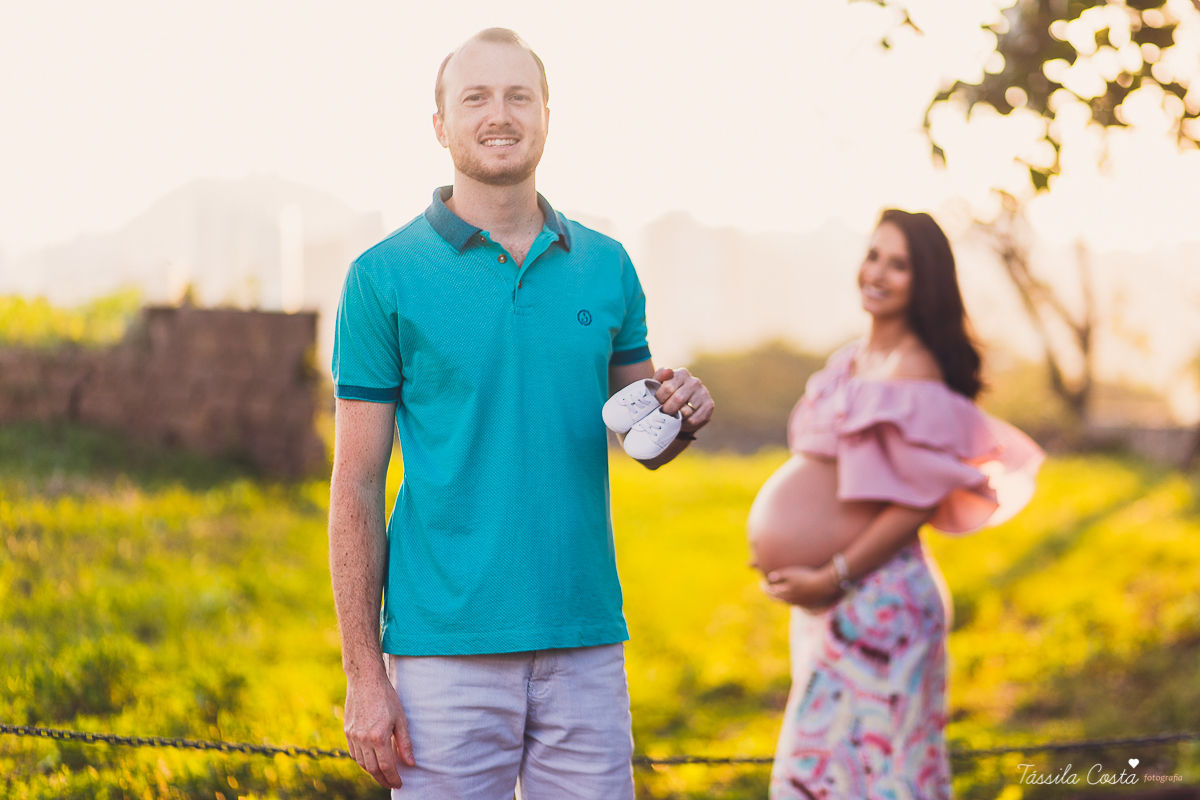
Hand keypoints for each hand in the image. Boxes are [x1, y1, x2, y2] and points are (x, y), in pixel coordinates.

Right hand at [344, 669, 414, 788]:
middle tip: (391, 783)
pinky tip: (371, 760)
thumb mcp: (401, 719)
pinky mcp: (347, 731)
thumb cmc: (386, 697)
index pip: (386, 767)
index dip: (393, 778)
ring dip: (372, 772)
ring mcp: (353, 736)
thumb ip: (405, 743)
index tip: (399, 783)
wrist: (365, 680)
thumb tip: (410, 763)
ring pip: (362, 763)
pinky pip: (354, 753)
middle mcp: (363, 739)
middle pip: (373, 769)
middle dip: (382, 779)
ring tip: (382, 774)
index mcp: (379, 737)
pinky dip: (363, 761)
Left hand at [653, 367, 712, 431]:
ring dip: (677, 417)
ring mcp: (703, 393)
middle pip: (678, 399)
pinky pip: (693, 419)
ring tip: (674, 415)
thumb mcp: (659, 384)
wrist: (683, 409)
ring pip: (687, 411)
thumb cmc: (667, 395)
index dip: (659, 398)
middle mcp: (695, 382)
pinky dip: (685, 423)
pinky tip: (684, 419)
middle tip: (663, 412)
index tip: (657, 403)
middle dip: (667, 409)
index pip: (668, 387)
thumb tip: (668, 371)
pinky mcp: (709, 406)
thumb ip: (660, 376)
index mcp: (682, 373)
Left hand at [762, 564, 839, 608]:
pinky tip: (792, 594)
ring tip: (778, 591)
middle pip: (776, 599)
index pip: (770, 593)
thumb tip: (769, 578)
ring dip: (779, 597)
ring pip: (785, 601)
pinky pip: (793, 602)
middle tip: (767, 587)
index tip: (762, 581)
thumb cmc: (806, 577)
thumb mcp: (791, 574)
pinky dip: (788, 598)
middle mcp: (790, 601)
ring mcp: (798, 603)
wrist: (823, 585)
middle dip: (770, 593)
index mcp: (784, 594)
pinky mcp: (806, 603)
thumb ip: (779, 576)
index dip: (764, 587)